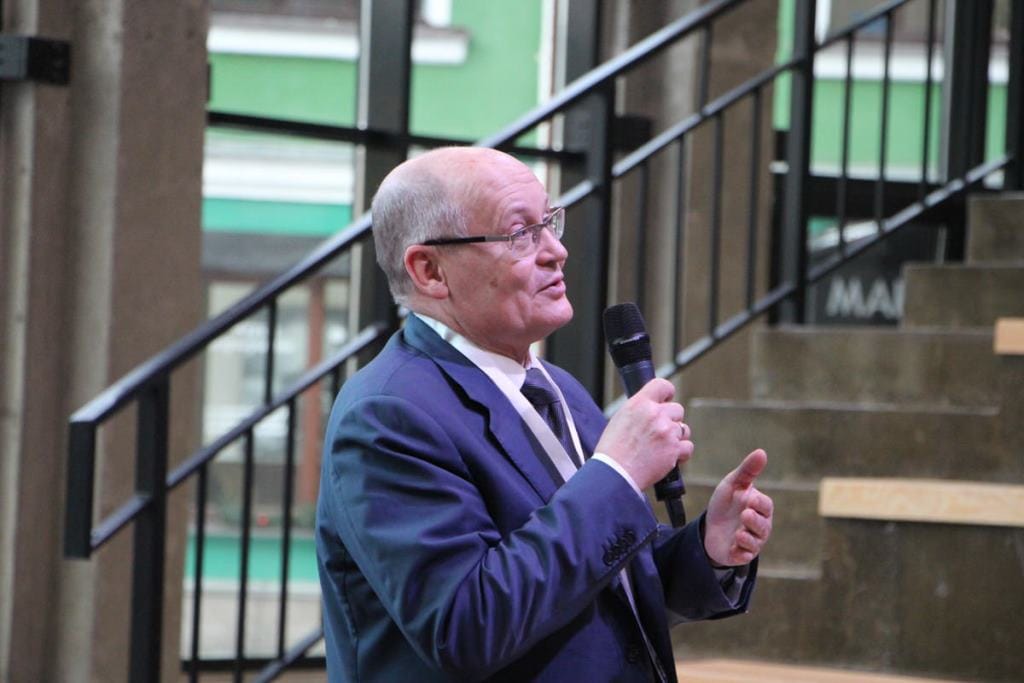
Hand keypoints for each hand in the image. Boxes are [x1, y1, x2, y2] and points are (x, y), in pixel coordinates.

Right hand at [596, 379, 692, 490]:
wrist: (614, 474)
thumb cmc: (612, 451)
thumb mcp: (619, 419)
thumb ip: (638, 410)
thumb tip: (651, 408)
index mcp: (639, 404)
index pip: (663, 385)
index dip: (667, 393)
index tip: (666, 400)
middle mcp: (655, 414)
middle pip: (677, 409)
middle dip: (671, 419)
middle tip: (659, 432)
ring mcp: (667, 432)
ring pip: (684, 428)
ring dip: (676, 436)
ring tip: (660, 447)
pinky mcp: (674, 449)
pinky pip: (688, 447)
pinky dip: (681, 453)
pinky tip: (668, 457)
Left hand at [703, 449, 772, 566]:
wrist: (709, 527)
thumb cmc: (725, 503)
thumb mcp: (733, 484)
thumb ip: (747, 470)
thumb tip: (762, 452)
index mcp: (760, 507)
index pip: (766, 506)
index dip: (759, 503)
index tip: (750, 498)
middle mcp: (760, 526)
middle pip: (764, 526)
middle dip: (755, 521)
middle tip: (745, 515)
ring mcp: (751, 541)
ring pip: (756, 543)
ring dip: (748, 538)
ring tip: (738, 533)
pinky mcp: (740, 555)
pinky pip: (745, 556)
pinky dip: (740, 553)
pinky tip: (733, 548)